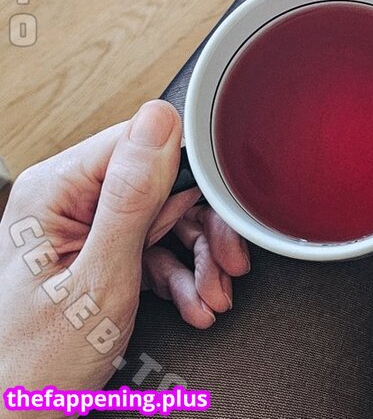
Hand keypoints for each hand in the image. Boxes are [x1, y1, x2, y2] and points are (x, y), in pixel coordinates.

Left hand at [0, 101, 249, 401]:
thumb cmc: (31, 367)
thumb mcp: (98, 280)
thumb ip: (132, 198)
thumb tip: (160, 121)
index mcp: (56, 189)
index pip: (144, 146)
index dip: (192, 180)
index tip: (223, 213)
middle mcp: (65, 198)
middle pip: (160, 185)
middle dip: (201, 232)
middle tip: (226, 268)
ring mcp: (78, 226)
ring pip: (162, 218)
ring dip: (195, 260)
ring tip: (211, 297)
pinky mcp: (91, 252)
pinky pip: (148, 246)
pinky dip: (176, 276)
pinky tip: (191, 302)